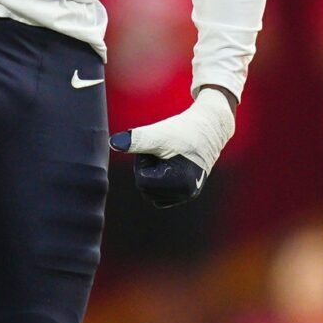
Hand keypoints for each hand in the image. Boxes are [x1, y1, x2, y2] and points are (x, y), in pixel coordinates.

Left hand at [111, 86, 233, 207]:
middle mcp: (186, 194)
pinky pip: (160, 193)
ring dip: (153, 173)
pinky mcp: (188, 192)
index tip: (159, 148)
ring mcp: (188, 195)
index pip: (141, 181)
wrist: (209, 126)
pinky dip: (159, 179)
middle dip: (148, 168)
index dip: (144, 161)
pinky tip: (171, 165)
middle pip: (146, 188)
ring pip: (151, 191)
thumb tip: (113, 143)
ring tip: (169, 157)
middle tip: (165, 151)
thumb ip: (136, 140)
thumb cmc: (183, 129)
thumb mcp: (158, 134)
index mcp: (180, 184)